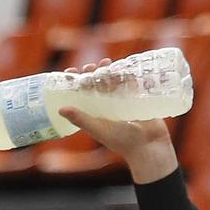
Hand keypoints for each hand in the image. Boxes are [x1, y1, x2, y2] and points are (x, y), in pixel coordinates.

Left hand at [60, 59, 178, 183]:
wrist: (149, 146)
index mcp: (94, 113)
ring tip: (106, 63)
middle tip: (90, 67)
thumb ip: (81, 119)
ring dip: (108, 70)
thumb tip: (60, 109)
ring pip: (113, 81)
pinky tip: (123, 67)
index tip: (71, 72)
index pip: (81, 94)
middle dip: (92, 73)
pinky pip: (130, 82)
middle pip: (96, 84)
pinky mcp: (137, 98)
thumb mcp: (99, 129)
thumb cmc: (122, 141)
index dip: (75, 82)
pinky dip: (126, 73)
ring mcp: (122, 101)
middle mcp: (107, 106)